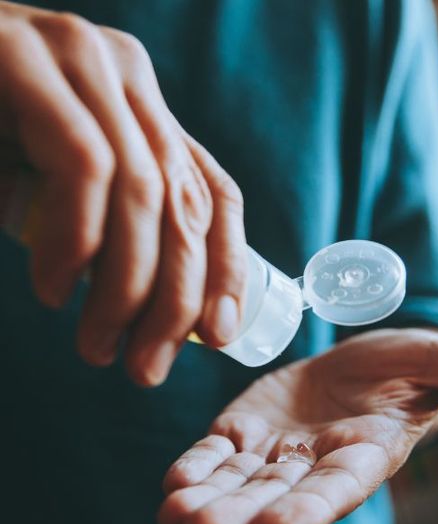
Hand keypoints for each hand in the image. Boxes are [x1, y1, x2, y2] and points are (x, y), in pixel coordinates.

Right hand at [0, 2, 246, 384]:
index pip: (216, 194)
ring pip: (144, 195)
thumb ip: (115, 228)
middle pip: (187, 203)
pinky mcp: (26, 58)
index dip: (228, 268)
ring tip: (97, 346)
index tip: (219, 336)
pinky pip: (83, 169)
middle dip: (176, 301)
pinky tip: (54, 290)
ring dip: (126, 290)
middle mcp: (127, 78)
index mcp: (147, 110)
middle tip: (147, 368)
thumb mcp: (65, 195)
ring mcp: (83, 60)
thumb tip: (161, 312)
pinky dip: (75, 242)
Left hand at [158, 329, 437, 523]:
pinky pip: (219, 454)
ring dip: (206, 500)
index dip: (308, 508)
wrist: (363, 363)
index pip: (338, 487)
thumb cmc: (412, 367)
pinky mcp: (248, 429)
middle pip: (277, 495)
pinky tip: (171, 485)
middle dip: (240, 516)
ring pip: (238, 482)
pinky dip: (196, 469)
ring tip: (174, 519)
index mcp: (366, 452)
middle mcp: (317, 461)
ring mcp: (278, 449)